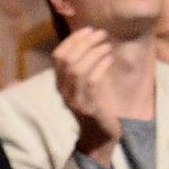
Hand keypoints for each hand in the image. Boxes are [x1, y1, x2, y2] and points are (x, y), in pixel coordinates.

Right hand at [51, 27, 121, 154]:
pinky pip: (92, 81)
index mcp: (60, 84)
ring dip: (94, 51)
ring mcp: (75, 100)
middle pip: (67, 59)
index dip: (72, 40)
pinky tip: (110, 58)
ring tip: (107, 44)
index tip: (88, 29)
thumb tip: (89, 41)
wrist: (100, 139)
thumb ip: (82, 69)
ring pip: (79, 68)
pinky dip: (101, 65)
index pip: (58, 56)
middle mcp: (64, 91)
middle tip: (101, 33)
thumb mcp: (85, 87)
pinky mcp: (89, 106)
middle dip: (84, 42)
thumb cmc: (95, 109)